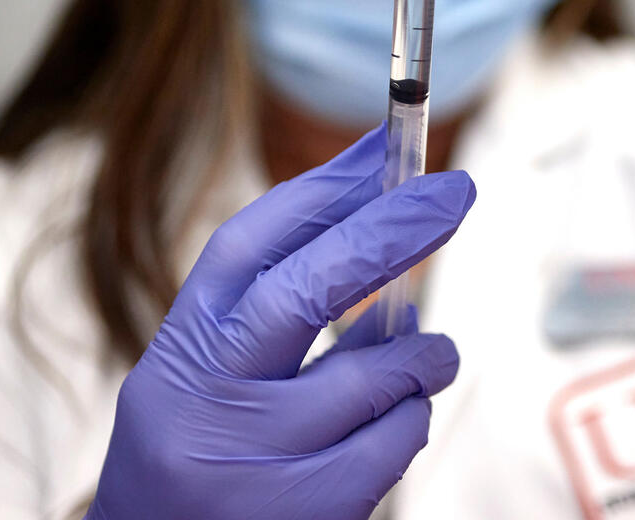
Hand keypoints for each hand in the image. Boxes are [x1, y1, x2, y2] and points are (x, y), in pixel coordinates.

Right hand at [85, 127, 475, 519]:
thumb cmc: (199, 462)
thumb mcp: (209, 384)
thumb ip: (276, 323)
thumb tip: (385, 233)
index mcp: (179, 351)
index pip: (248, 246)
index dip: (321, 189)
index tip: (383, 150)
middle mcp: (203, 399)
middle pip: (307, 287)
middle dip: (391, 229)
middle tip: (454, 191)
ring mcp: (248, 460)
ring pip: (372, 374)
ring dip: (421, 353)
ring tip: (431, 355)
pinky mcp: (298, 513)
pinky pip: (393, 440)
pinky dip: (411, 419)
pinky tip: (402, 420)